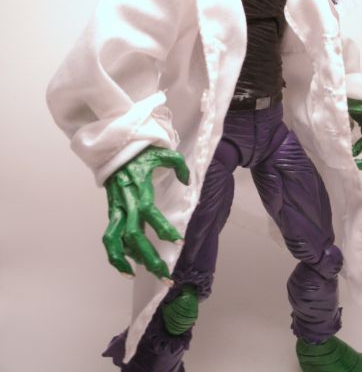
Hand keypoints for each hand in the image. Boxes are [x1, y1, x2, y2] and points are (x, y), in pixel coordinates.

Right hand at [102, 146, 189, 282]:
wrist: (115, 150)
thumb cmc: (141, 154)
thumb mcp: (162, 153)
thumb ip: (178, 165)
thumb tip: (187, 180)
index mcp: (139, 189)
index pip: (150, 213)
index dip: (163, 229)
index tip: (178, 242)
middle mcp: (126, 203)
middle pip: (134, 236)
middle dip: (149, 258)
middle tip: (165, 276)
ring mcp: (116, 210)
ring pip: (117, 242)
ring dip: (128, 261)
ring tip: (143, 276)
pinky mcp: (111, 213)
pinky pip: (110, 238)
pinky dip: (116, 256)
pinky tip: (127, 270)